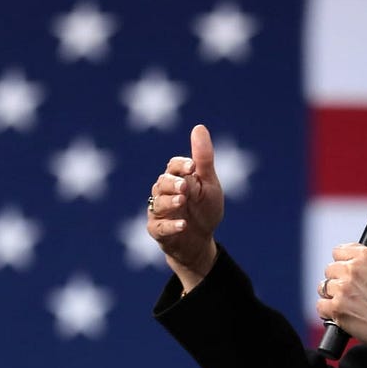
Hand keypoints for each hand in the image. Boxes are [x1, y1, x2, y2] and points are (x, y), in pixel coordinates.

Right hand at [147, 124, 223, 290]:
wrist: (201, 241)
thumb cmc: (204, 209)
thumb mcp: (209, 184)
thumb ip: (203, 159)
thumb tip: (199, 127)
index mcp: (177, 178)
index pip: (173, 166)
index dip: (181, 165)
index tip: (192, 166)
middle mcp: (164, 193)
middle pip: (162, 183)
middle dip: (173, 183)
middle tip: (185, 186)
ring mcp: (159, 212)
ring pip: (158, 203)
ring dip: (170, 201)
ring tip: (183, 200)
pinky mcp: (158, 231)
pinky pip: (160, 227)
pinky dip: (171, 225)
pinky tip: (183, 225)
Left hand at [315, 244, 366, 349]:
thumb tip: (361, 267)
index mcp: (366, 258)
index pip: (339, 251)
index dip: (342, 261)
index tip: (344, 267)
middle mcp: (352, 270)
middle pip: (330, 269)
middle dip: (337, 279)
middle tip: (347, 290)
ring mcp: (342, 289)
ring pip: (323, 287)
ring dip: (331, 294)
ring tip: (343, 303)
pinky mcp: (336, 308)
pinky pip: (320, 305)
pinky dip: (327, 310)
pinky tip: (338, 313)